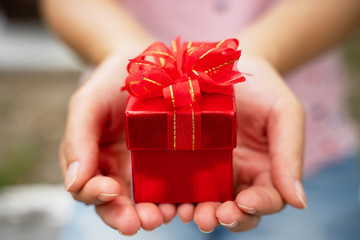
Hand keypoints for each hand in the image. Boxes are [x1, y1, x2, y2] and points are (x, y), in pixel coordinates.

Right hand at [60, 54, 176, 235]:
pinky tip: (183, 199)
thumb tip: (74, 184)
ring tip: (163, 216)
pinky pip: (172, 183)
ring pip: (146, 200)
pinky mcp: (170, 160)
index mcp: (95, 161)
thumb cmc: (108, 84)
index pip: (89, 189)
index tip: (108, 190)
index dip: (95, 195)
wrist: (141, 63)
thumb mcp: (87, 105)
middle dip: (126, 216)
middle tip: (139, 223)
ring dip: (153, 212)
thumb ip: (77, 141)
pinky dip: (175, 196)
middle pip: (118, 203)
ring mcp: (145, 167)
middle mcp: (119, 170)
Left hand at [176, 56, 306, 231]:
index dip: (258, 206)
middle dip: (224, 217)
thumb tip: (299, 202)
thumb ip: (291, 154)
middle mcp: (237, 175)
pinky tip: (168, 199)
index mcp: (265, 169)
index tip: (246, 202)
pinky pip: (181, 182)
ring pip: (205, 201)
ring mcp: (210, 168)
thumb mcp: (284, 113)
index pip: (267, 198)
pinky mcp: (186, 158)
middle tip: (210, 218)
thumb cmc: (262, 86)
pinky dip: (176, 195)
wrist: (227, 63)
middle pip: (234, 208)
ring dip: (197, 211)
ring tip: (187, 213)